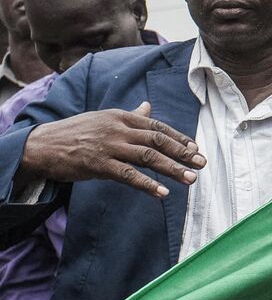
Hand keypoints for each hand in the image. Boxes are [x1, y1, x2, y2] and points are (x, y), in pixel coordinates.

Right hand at [19, 103, 203, 198]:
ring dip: (172, 169)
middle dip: (183, 153)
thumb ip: (129, 116)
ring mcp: (109, 146)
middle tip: (202, 164)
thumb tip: (148, 107)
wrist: (42, 145)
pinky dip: (147, 184)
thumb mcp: (104, 119)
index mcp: (122, 117)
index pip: (158, 127)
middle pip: (158, 141)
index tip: (195, 148)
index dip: (179, 138)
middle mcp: (119, 129)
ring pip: (148, 157)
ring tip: (190, 179)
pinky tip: (162, 192)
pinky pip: (128, 175)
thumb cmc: (76, 132)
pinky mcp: (98, 164)